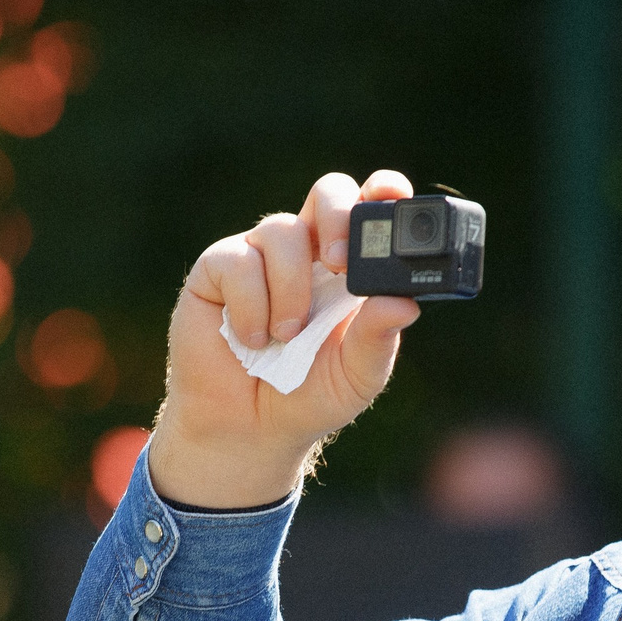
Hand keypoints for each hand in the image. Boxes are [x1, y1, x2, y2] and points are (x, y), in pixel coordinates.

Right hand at [149, 170, 424, 506]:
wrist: (247, 429)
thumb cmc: (307, 396)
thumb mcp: (356, 376)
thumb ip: (378, 339)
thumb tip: (403, 303)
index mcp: (351, 267)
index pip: (370, 209)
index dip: (382, 191)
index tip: (390, 197)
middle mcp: (308, 251)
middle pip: (328, 191)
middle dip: (337, 216)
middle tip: (340, 264)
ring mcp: (261, 255)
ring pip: (281, 230)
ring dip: (291, 288)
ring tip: (286, 337)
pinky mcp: (217, 269)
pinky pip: (238, 261)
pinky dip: (250, 306)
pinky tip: (251, 339)